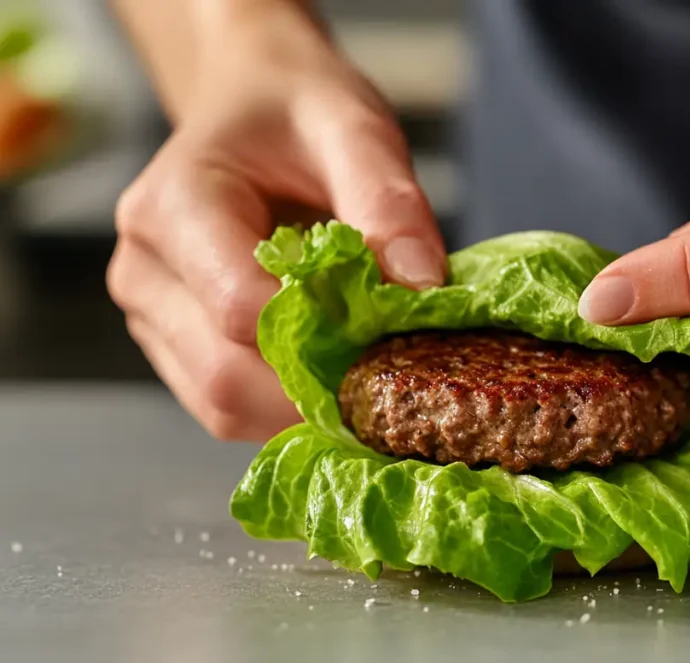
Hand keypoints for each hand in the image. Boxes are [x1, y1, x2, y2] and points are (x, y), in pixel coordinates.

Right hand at [108, 8, 444, 440]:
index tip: (397, 330)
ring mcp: (153, 317)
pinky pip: (230, 408)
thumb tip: (422, 288)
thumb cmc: (296, 112)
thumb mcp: (352, 128)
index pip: (238, 307)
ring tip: (371, 374)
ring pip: (225, 406)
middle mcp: (145, 271)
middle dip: (321, 387)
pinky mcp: (176, 348)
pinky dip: (290, 408)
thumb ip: (387, 201)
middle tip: (398, 371)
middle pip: (226, 375)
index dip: (324, 335)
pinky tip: (339, 378)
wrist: (252, 107)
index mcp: (172, 206)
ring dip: (307, 408)